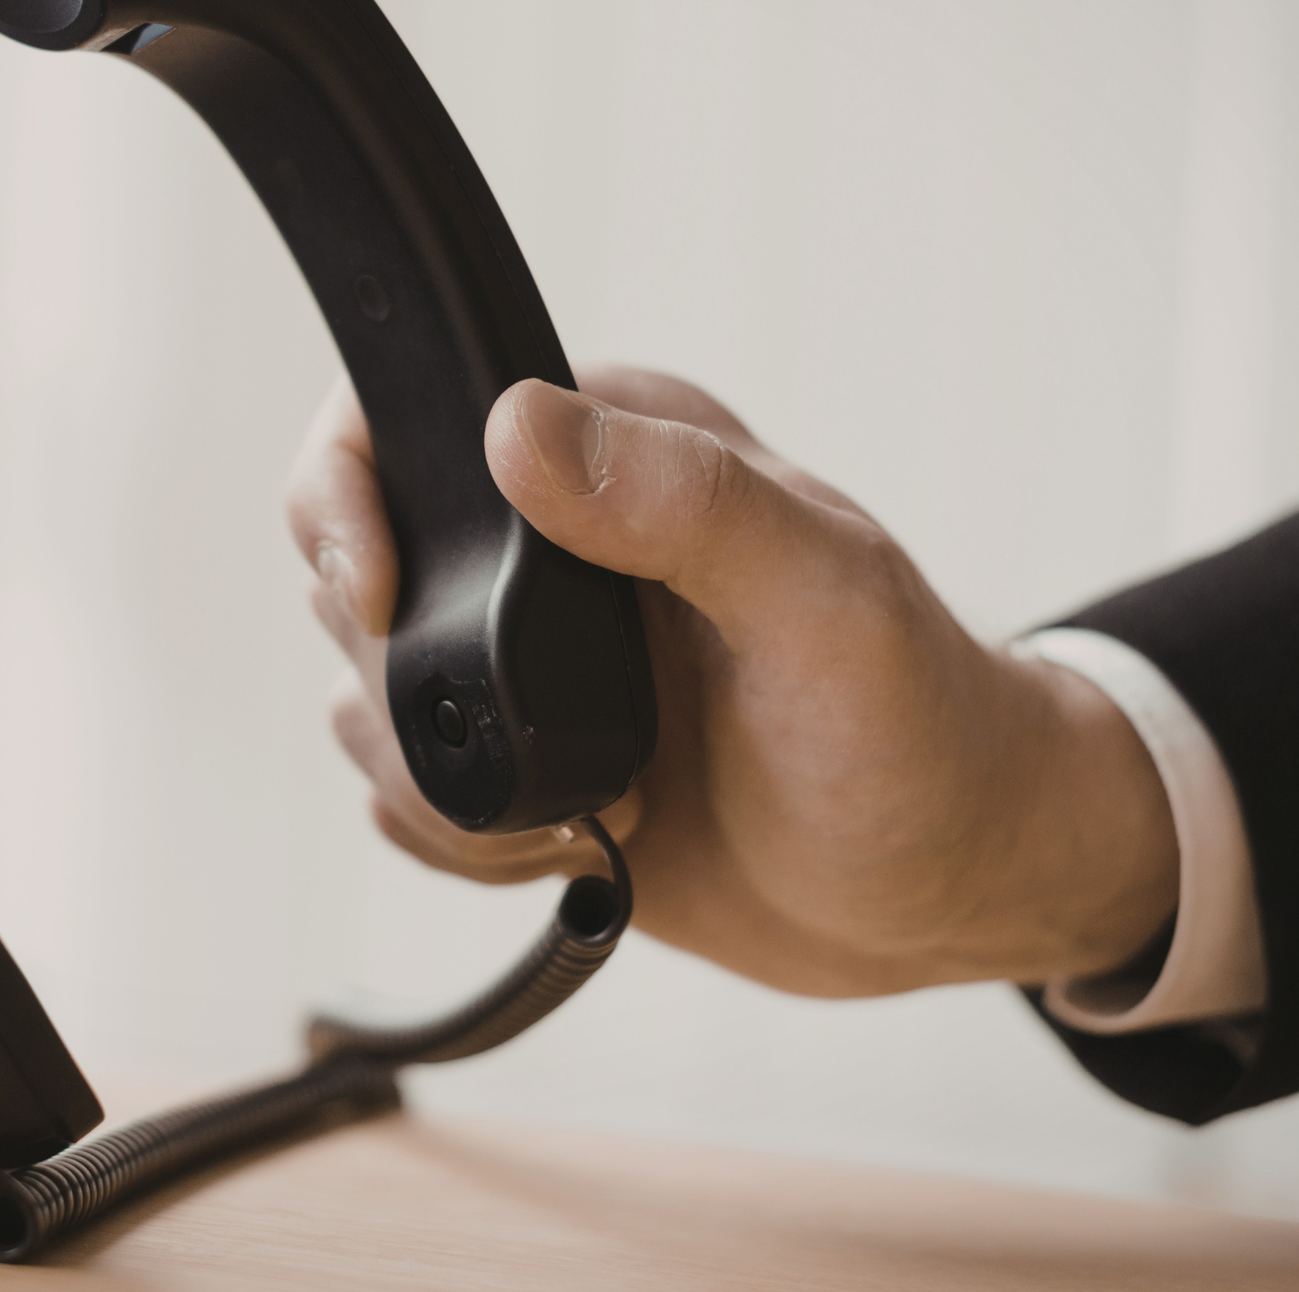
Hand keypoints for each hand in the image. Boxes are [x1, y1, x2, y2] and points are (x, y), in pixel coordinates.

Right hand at [286, 367, 1178, 995]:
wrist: (950, 885)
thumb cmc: (924, 727)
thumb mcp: (827, 601)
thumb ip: (685, 504)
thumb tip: (518, 426)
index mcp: (614, 447)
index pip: (398, 413)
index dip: (348, 495)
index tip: (384, 597)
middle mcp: (548, 543)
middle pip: (352, 570)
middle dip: (412, 679)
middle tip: (548, 737)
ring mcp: (526, 659)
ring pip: (365, 699)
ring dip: (446, 780)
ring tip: (592, 804)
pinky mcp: (521, 759)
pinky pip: (405, 798)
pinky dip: (464, 841)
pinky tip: (581, 844)